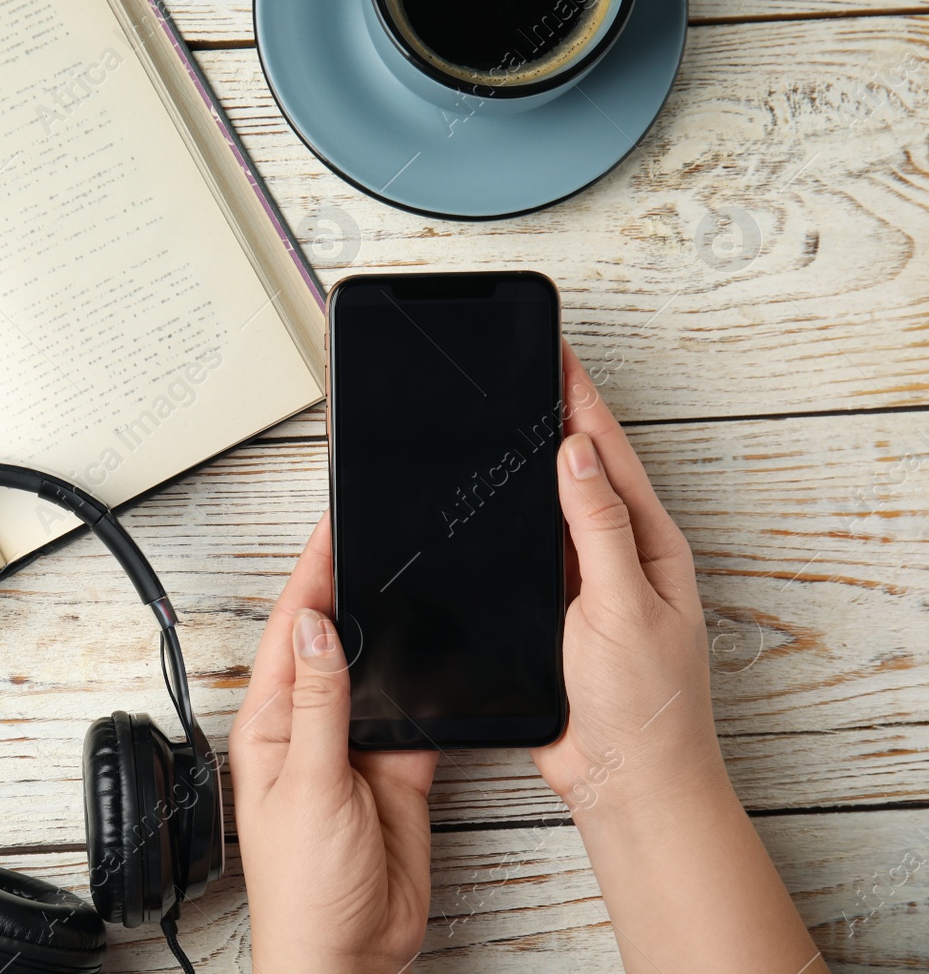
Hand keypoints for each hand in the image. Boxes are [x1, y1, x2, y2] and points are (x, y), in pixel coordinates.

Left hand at [229, 512, 438, 973]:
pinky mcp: (398, 771)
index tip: (332, 527)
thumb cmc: (303, 889)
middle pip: (337, 642)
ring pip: (379, 673)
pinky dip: (430, 689)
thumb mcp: (309, 785)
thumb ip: (321, 705)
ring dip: (395, 634)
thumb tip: (320, 629)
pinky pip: (417, 715)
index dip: (312, 575)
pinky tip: (443, 657)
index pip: (292, 631)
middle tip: (378, 536)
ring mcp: (356, 748)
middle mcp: (312, 728)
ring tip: (413, 577)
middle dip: (354, 590)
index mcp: (272, 723)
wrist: (349, 955)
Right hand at [532, 341, 727, 815]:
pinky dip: (506, 525)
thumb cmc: (644, 703)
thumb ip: (599, 527)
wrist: (622, 779)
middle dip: (554, 419)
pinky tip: (486, 509)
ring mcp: (584, 585)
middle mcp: (617, 557)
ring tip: (504, 419)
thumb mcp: (624, 603)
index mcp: (648, 544)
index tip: (557, 356)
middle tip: (527, 370)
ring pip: (548, 512)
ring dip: (527, 470)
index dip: (580, 402)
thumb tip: (577, 453)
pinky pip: (524, 556)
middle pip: (580, 473)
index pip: (608, 455)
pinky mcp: (550, 614)